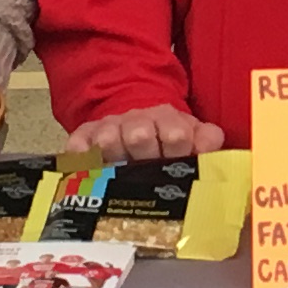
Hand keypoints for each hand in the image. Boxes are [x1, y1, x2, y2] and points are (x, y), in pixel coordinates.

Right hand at [69, 107, 225, 160]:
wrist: (138, 122)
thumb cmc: (169, 141)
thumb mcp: (193, 139)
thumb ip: (207, 141)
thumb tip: (208, 146)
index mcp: (171, 123)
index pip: (176, 133)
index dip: (178, 146)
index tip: (178, 158)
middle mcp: (139, 122)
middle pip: (140, 134)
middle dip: (144, 151)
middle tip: (146, 166)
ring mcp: (111, 129)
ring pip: (109, 137)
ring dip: (113, 150)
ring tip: (115, 164)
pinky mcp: (87, 136)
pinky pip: (80, 142)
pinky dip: (81, 152)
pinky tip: (82, 161)